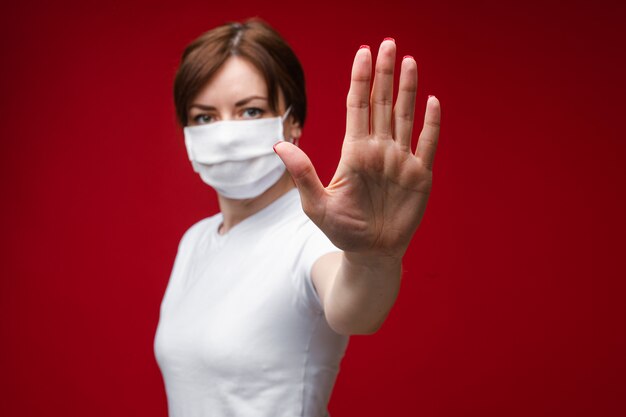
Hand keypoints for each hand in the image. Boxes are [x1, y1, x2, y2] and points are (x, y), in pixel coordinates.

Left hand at [275, 39, 440, 259]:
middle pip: (382, 103)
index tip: (361, 52)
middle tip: (387, 44)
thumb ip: (303, 174)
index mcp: (354, 151)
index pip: (357, 107)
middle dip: (384, 74)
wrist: (371, 253)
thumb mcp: (317, 204)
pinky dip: (431, 123)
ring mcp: (400, 160)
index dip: (359, 80)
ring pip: (405, 116)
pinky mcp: (419, 175)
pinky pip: (426, 144)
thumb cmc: (342, 229)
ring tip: (409, 61)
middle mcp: (378, 149)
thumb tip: (278, 145)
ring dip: (408, 89)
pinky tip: (433, 101)